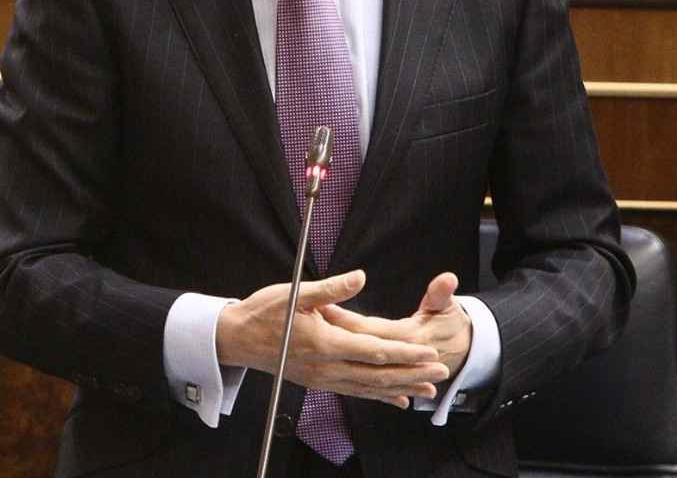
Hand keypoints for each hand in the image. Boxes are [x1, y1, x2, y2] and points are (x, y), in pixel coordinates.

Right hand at [215, 269, 449, 407]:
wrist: (236, 339)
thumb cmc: (264, 313)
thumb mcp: (296, 293)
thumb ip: (331, 289)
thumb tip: (360, 277)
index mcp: (325, 343)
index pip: (374, 351)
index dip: (404, 353)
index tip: (429, 352)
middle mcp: (326, 367)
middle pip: (378, 374)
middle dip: (412, 374)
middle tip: (441, 372)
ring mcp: (322, 378)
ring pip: (369, 388)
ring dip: (401, 388)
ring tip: (427, 390)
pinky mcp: (319, 381)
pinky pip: (354, 392)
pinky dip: (378, 396)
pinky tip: (397, 399)